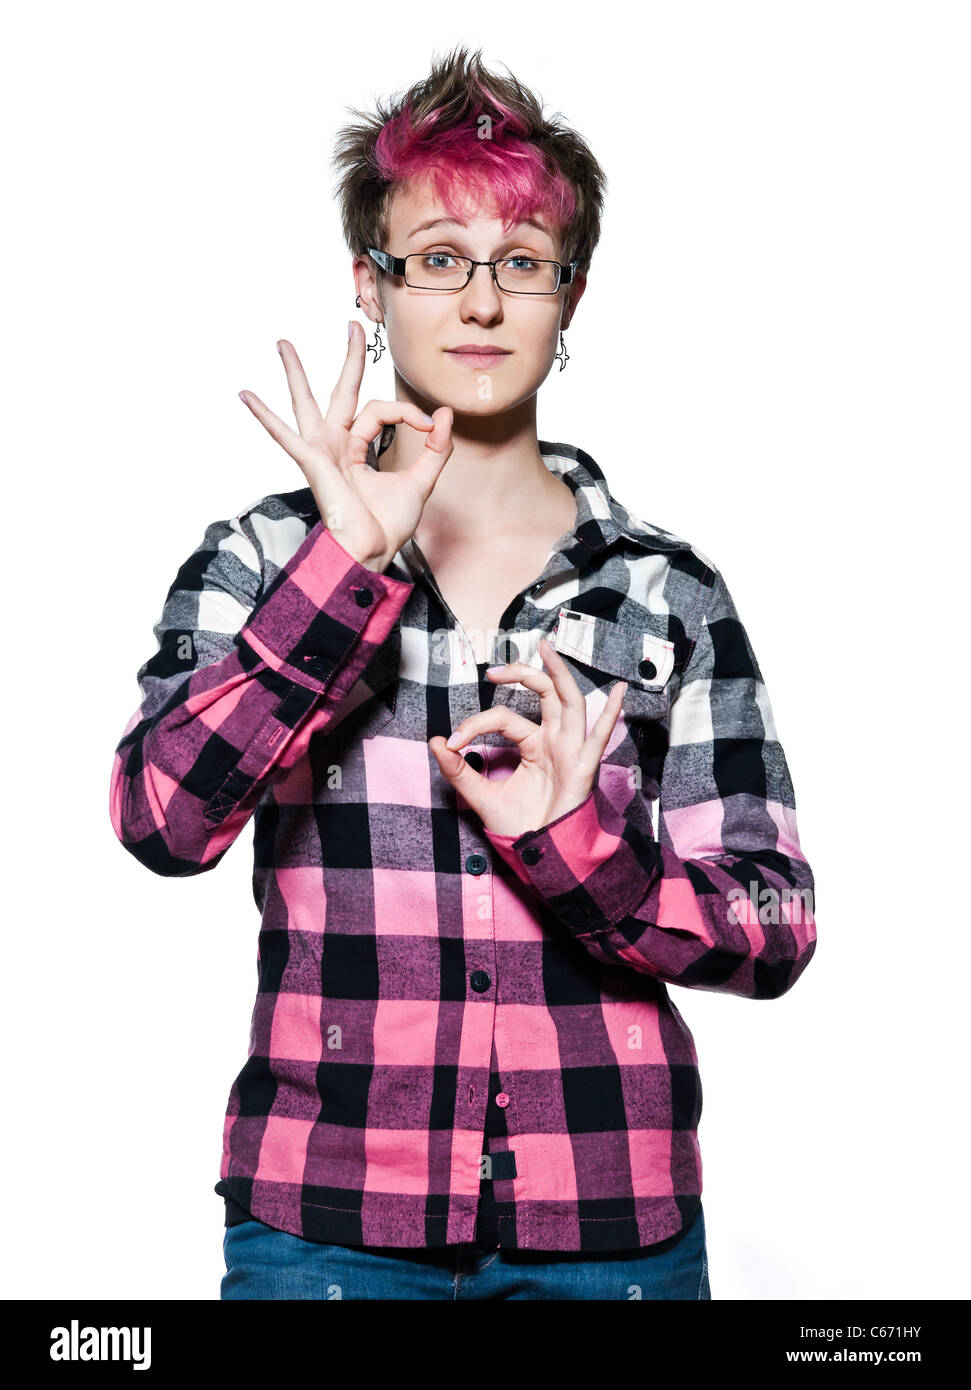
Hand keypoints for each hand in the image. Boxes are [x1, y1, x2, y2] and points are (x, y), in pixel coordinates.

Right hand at [238, 328, 453, 570]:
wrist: (371, 550)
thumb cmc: (387, 524)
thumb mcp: (421, 481)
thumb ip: (436, 448)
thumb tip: (444, 414)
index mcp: (358, 448)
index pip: (383, 410)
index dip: (409, 412)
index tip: (429, 426)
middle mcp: (337, 444)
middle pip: (344, 391)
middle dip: (349, 358)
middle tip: (353, 324)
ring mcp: (321, 451)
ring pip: (307, 402)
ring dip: (295, 371)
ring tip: (283, 342)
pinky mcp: (312, 461)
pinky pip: (284, 435)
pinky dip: (264, 415)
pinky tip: (245, 395)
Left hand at [429, 637, 627, 837]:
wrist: (539, 855)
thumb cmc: (519, 826)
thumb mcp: (480, 796)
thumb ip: (458, 771)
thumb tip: (436, 741)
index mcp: (533, 745)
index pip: (504, 717)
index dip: (476, 724)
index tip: (453, 741)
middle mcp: (555, 741)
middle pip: (545, 694)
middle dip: (523, 674)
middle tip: (495, 669)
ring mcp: (571, 751)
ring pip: (570, 703)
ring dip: (560, 674)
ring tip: (546, 648)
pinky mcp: (582, 768)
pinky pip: (600, 739)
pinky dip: (612, 715)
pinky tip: (621, 691)